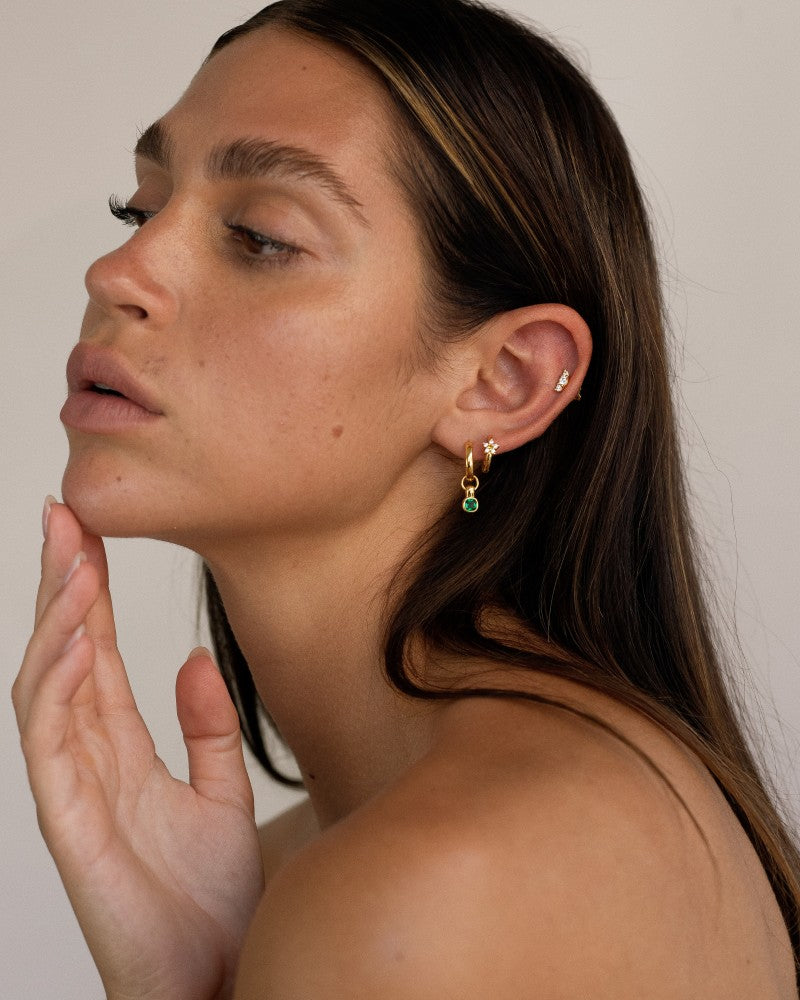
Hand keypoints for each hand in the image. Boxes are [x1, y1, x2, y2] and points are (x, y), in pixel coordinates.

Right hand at [12, 501, 263, 999]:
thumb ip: (206, 729)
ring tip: (70, 562)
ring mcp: (73, 792)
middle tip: (61, 516)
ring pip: (46, 690)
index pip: (97, 654)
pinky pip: (51, 747)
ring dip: (54, 623)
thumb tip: (197, 659)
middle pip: (63, 657)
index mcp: (123, 750)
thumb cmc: (210, 900)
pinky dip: (56, 689)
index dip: (90, 594)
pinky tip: (72, 642)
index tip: (89, 533)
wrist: (218, 976)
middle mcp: (90, 761)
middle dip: (59, 586)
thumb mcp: (222, 796)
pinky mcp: (71, 829)